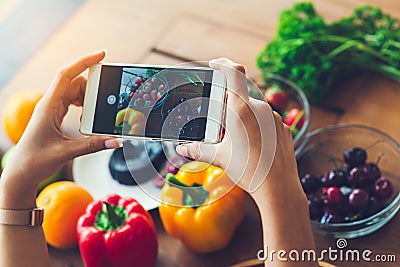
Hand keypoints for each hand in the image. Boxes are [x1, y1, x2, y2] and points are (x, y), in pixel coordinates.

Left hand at [0, 51, 119, 208]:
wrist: (21, 172)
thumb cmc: (35, 161)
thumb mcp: (67, 152)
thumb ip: (93, 145)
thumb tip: (115, 141)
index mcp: (49, 106)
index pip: (67, 75)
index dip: (84, 61)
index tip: (101, 55)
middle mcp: (50, 104)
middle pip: (76, 83)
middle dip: (92, 89)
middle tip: (106, 100)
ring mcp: (52, 109)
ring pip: (75, 93)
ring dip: (88, 100)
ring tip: (95, 115)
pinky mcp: (55, 116)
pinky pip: (72, 102)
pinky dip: (84, 106)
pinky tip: (88, 118)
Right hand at [176, 58, 301, 196]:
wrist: (278, 188)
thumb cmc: (247, 171)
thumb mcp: (219, 157)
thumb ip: (198, 149)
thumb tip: (181, 148)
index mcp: (240, 109)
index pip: (234, 72)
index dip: (223, 63)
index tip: (214, 63)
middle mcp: (259, 108)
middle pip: (240, 95)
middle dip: (229, 104)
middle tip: (221, 121)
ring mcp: (274, 117)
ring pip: (254, 108)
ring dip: (243, 116)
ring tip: (238, 139)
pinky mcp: (283, 128)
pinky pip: (266, 120)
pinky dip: (257, 126)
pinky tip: (254, 145)